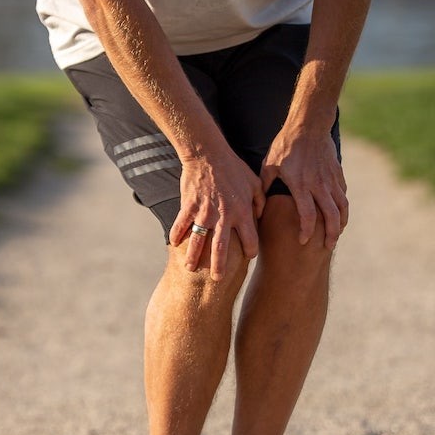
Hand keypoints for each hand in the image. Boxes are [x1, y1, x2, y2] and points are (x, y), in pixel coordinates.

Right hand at [169, 149, 264, 280]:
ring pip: (199, 241)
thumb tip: (261, 216)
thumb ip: (260, 201)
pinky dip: (176, 235)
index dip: (251, 250)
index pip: (250, 239)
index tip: (248, 257)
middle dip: (220, 266)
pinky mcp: (189, 206)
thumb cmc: (234, 167)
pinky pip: (181, 225)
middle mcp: (224, 216)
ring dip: (194, 257)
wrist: (208, 154)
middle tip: (218, 280)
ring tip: (191, 269)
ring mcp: (204, 212)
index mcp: (242, 212)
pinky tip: (173, 244)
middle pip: (222, 248)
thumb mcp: (254, 182)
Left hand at [261, 124, 347, 248]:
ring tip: (336, 234)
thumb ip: (265, 185)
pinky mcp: (337, 173)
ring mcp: (330, 179)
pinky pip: (343, 194)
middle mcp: (318, 185)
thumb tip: (256, 203)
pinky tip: (339, 214)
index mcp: (300, 185)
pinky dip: (342, 207)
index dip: (307, 231)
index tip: (303, 241)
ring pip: (341, 207)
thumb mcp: (269, 164)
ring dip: (341, 223)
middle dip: (330, 234)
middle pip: (330, 216)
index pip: (308, 215)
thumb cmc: (285, 145)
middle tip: (327, 246)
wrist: (309, 125)